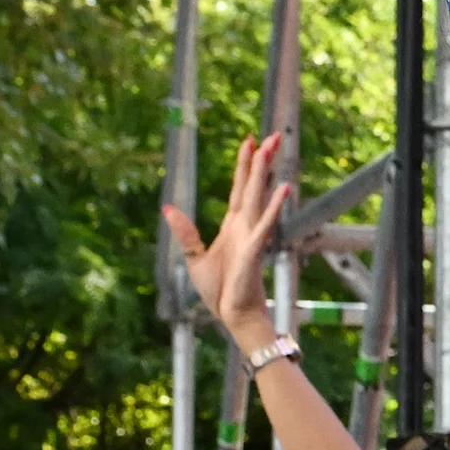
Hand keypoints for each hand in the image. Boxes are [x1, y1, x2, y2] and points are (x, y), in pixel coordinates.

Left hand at [162, 131, 292, 355]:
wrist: (232, 313)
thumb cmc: (218, 290)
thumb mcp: (193, 256)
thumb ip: (185, 231)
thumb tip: (167, 207)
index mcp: (233, 225)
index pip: (240, 187)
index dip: (244, 164)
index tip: (250, 141)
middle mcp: (246, 225)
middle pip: (253, 184)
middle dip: (261, 159)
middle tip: (271, 135)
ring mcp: (252, 235)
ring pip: (258, 196)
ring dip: (266, 172)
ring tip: (273, 149)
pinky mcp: (254, 248)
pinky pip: (265, 223)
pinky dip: (274, 206)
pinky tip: (282, 188)